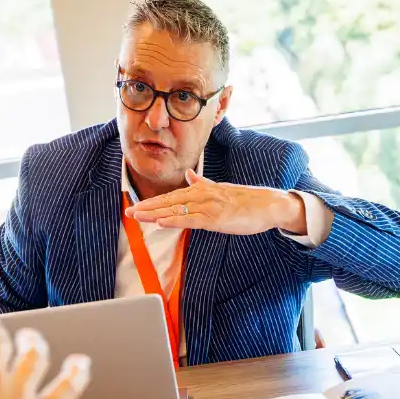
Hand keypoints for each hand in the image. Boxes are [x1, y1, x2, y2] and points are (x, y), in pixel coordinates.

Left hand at [125, 168, 306, 234]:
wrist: (270, 205)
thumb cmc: (247, 201)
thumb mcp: (222, 190)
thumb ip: (203, 184)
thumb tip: (190, 176)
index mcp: (202, 190)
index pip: (172, 196)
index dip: (153, 202)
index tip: (137, 207)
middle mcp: (203, 195)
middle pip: (169, 201)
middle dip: (148, 207)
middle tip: (129, 212)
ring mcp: (209, 206)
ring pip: (177, 209)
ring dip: (156, 213)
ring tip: (138, 216)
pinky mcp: (216, 218)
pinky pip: (191, 220)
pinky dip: (175, 220)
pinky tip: (161, 222)